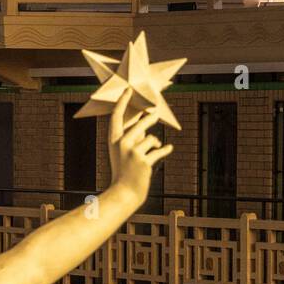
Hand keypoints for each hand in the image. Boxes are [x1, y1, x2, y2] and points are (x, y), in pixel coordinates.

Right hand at [108, 90, 172, 205]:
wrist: (125, 192)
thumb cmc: (125, 171)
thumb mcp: (125, 152)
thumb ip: (134, 137)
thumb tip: (149, 125)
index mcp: (114, 140)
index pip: (116, 117)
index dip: (122, 102)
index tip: (128, 90)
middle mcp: (121, 144)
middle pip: (139, 125)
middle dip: (149, 119)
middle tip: (155, 113)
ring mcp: (132, 153)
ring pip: (151, 139)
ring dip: (154, 145)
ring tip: (152, 151)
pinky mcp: (144, 162)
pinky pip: (159, 150)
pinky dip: (165, 150)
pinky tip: (169, 148)